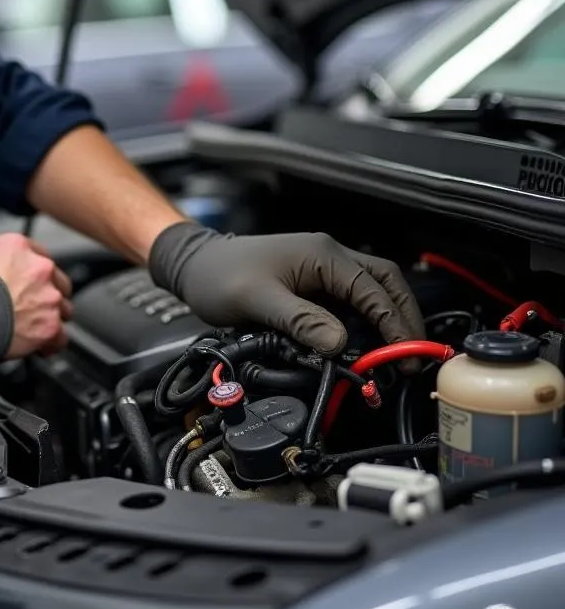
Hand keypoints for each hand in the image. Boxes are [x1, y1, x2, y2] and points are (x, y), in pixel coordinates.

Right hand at [0, 233, 73, 358]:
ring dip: (50, 318)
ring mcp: (48, 297)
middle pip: (58, 281)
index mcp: (19, 248)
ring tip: (31, 328)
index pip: (39, 255)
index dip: (33, 273)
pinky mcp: (50, 325)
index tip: (29, 283)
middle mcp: (39, 269)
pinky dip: (51, 344)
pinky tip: (39, 347)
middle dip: (46, 295)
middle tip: (30, 307)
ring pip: (64, 309)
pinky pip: (61, 337)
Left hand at [149, 224, 425, 355]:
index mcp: (322, 254)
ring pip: (370, 290)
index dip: (394, 324)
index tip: (405, 354)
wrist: (195, 265)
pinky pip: (349, 299)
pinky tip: (362, 343)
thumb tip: (338, 343)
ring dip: (385, 319)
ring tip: (393, 353)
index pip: (373, 290)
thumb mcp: (258, 300)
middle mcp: (327, 256)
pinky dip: (363, 320)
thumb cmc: (219, 275)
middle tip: (412, 353)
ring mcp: (321, 267)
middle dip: (403, 318)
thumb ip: (300, 321)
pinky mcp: (311, 282)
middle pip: (384, 283)